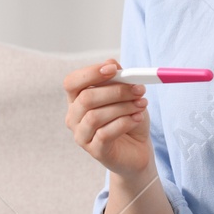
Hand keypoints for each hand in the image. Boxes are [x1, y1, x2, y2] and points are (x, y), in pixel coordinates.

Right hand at [63, 57, 151, 178]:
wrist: (138, 149)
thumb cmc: (128, 118)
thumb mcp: (126, 95)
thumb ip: (118, 78)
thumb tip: (111, 63)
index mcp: (77, 99)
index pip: (72, 82)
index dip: (90, 73)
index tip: (113, 69)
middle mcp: (74, 117)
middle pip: (86, 98)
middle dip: (116, 91)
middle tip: (139, 89)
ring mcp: (82, 136)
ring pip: (95, 116)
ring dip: (123, 107)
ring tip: (141, 105)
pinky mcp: (95, 151)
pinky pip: (105, 133)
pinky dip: (124, 122)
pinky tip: (137, 118)